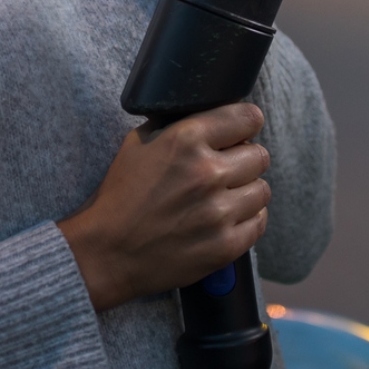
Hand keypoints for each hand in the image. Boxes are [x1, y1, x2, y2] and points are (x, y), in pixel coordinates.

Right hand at [59, 104, 269, 310]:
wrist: (106, 252)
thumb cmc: (120, 196)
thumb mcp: (139, 143)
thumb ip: (178, 126)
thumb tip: (212, 116)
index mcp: (186, 139)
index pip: (247, 118)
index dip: (246, 123)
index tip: (241, 132)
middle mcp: (207, 172)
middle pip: (260, 155)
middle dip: (245, 159)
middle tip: (227, 169)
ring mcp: (219, 212)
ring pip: (262, 189)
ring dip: (247, 191)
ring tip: (224, 197)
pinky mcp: (225, 245)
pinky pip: (259, 222)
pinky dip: (247, 219)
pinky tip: (226, 219)